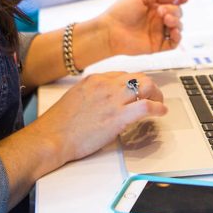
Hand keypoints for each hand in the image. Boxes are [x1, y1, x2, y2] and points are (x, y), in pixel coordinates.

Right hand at [32, 71, 166, 163]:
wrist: (52, 137)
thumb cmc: (59, 124)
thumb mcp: (75, 98)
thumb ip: (92, 94)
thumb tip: (104, 100)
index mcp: (94, 80)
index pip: (123, 75)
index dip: (135, 84)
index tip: (139, 91)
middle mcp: (105, 85)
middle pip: (138, 77)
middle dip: (150, 86)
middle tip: (154, 97)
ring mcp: (112, 100)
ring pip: (146, 86)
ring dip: (157, 95)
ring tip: (159, 103)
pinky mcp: (118, 117)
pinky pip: (146, 106)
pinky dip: (158, 108)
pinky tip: (161, 112)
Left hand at [98, 0, 188, 56]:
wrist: (110, 31)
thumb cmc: (121, 12)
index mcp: (154, 7)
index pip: (173, 3)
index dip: (181, 0)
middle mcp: (158, 20)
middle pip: (177, 14)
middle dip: (174, 11)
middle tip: (161, 12)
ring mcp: (158, 33)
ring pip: (178, 27)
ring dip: (177, 22)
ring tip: (166, 20)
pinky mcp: (157, 45)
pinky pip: (174, 43)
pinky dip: (178, 37)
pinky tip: (174, 31)